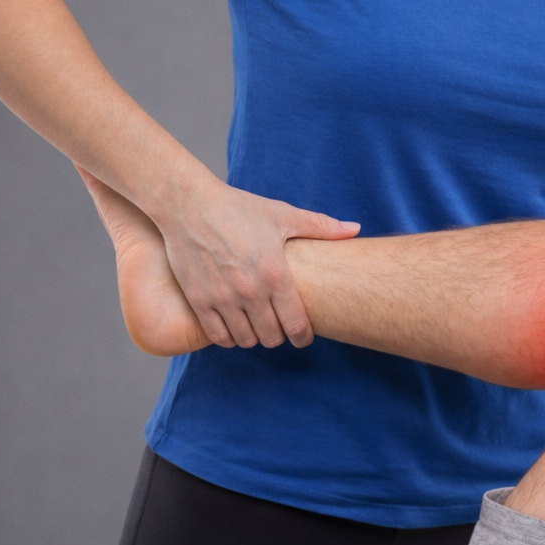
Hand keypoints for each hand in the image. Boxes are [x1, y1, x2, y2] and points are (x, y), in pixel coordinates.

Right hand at [159, 177, 359, 348]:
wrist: (188, 204)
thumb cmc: (238, 208)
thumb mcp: (283, 215)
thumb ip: (321, 226)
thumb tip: (355, 229)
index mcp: (276, 274)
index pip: (297, 325)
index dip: (304, 336)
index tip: (303, 335)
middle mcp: (250, 291)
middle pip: (273, 337)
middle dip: (280, 336)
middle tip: (280, 328)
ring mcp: (223, 298)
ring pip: (246, 340)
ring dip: (254, 337)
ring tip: (257, 326)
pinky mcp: (199, 300)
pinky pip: (218, 336)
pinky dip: (229, 337)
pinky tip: (234, 325)